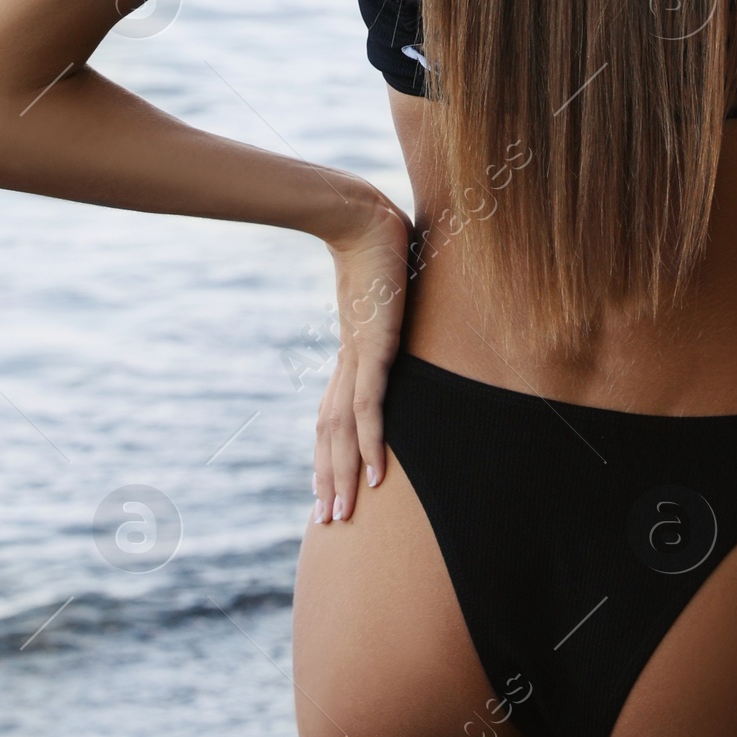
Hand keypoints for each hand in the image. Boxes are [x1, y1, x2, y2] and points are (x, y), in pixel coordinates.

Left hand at [311, 193, 411, 525]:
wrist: (359, 213)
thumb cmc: (379, 244)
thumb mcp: (392, 290)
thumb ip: (398, 308)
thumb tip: (408, 304)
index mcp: (352, 353)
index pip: (335, 416)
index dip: (331, 454)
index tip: (329, 489)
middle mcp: (350, 362)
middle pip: (332, 433)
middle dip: (330, 478)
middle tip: (328, 523)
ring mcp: (359, 356)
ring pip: (345, 429)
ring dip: (345, 474)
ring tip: (343, 514)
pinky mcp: (372, 346)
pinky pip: (369, 404)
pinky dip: (371, 441)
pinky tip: (376, 474)